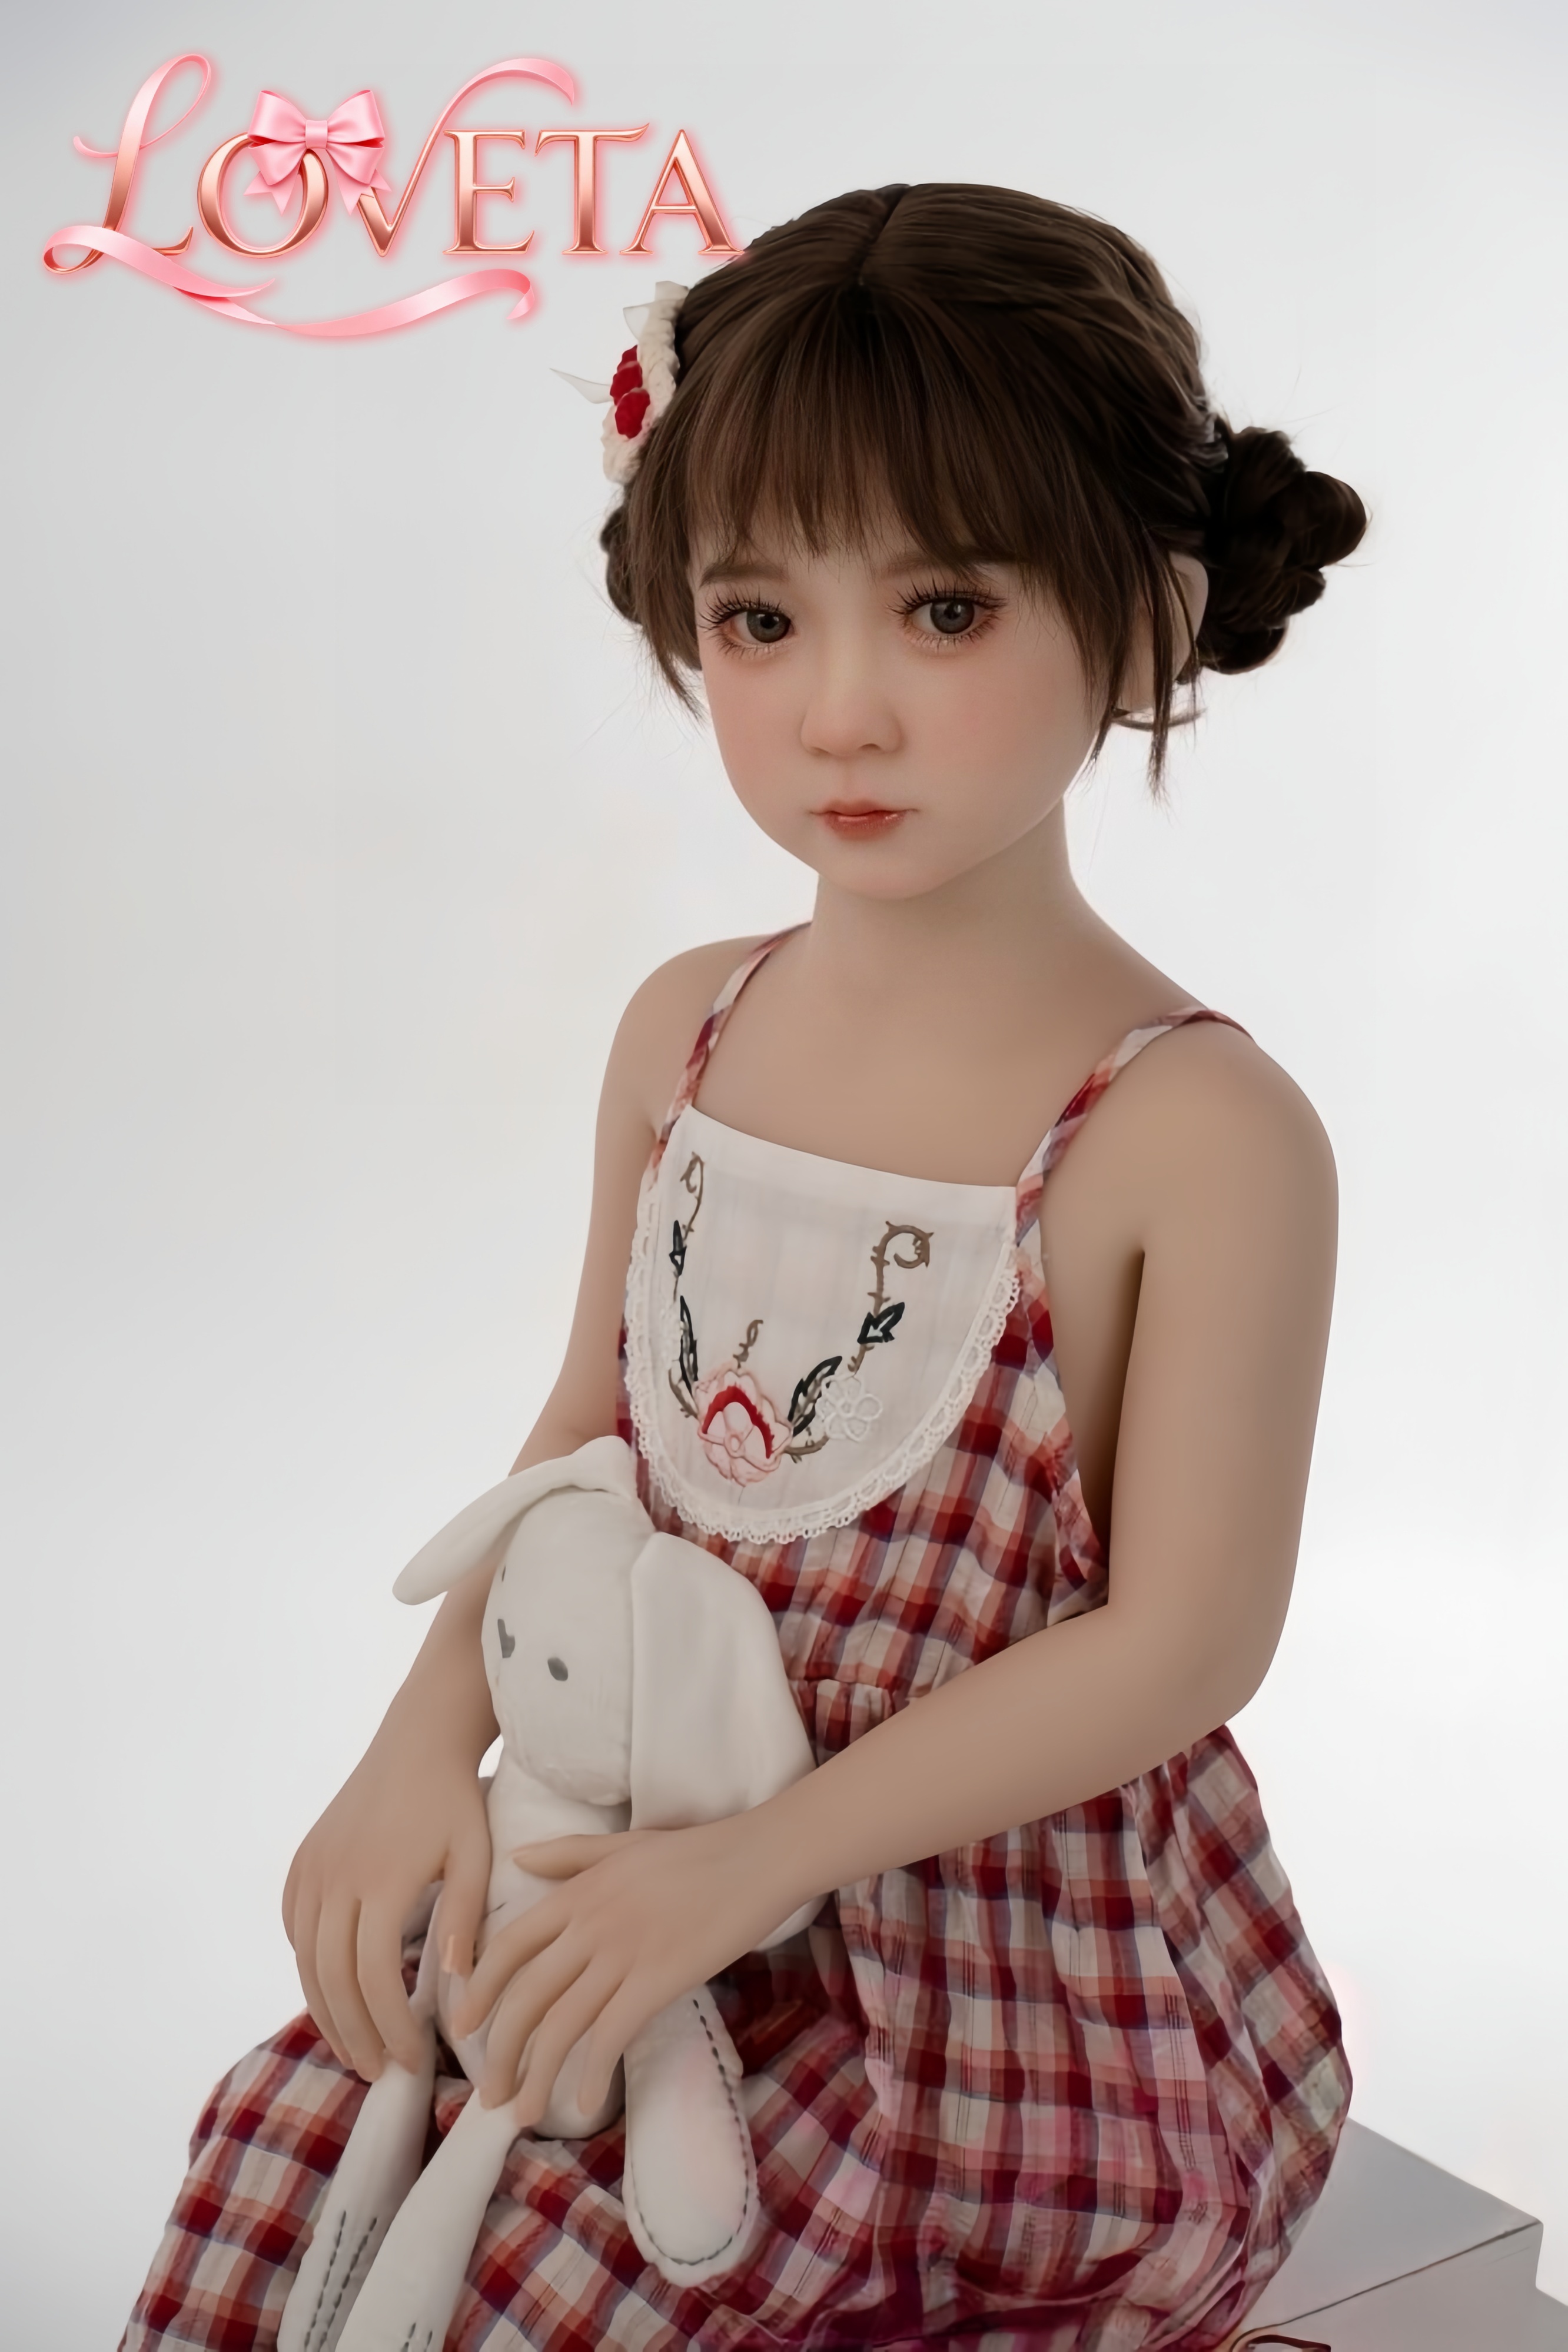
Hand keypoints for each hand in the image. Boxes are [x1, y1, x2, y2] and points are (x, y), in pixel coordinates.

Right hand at [282, 1728, 490, 2082]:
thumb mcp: (473, 1855)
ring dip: (326, 2012)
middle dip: (354, 2035)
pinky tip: (331, 1993)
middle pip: (332, 1979)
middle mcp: (335, 1877)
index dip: (390, 2027)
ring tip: (353, 2048)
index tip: (413, 2061)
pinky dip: (308, 1968)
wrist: (416, 1742)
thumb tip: (456, 1985)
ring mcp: (311, 1869)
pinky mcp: (301, 1863)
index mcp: (382, 1880)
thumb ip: (463, 1918)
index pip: (374, 1977)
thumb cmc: (455, 1801)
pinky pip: (294, 1930)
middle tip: (377, 2073)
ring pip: (305, 1961)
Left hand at [451, 1812, 799, 2122]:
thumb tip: (518, 1859)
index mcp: (578, 1892)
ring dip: (536, 2076)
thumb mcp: (623, 1846)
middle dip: (500, 2052)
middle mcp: (590, 1925)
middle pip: (526, 1997)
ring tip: (524, 2113)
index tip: (462, 2027)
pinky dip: (592, 2073)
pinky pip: (611, 2036)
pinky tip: (586, 2101)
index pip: (509, 1947)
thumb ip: (568, 1854)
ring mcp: (623, 1954)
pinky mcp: (659, 1980)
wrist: (757, 1857)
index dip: (480, 1990)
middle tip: (490, 2092)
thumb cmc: (695, 1851)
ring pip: (561, 2025)